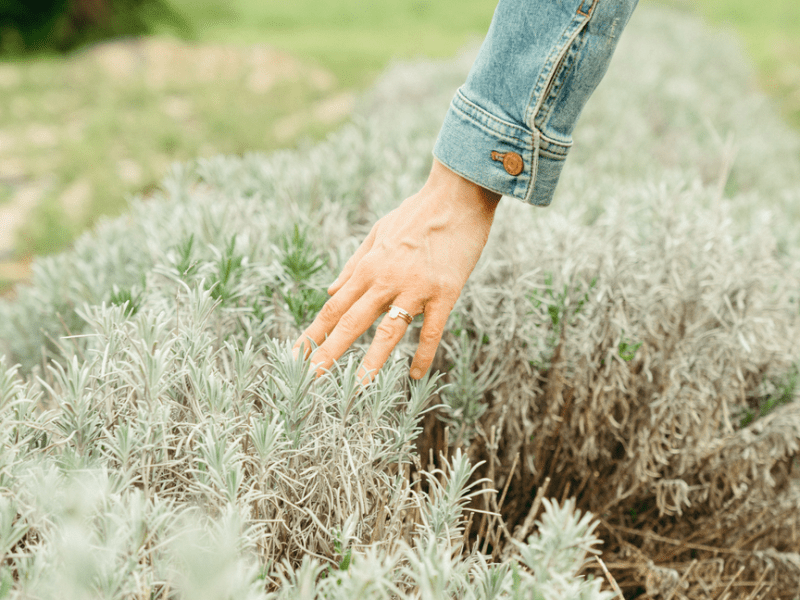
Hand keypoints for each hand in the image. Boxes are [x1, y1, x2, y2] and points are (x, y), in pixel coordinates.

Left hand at [292, 159, 500, 382]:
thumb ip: (354, 264)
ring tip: (358, 387)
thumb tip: (330, 289)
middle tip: (312, 377)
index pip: (335, 305)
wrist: (457, 196)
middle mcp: (387, 279)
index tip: (297, 353)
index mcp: (369, 266)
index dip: (315, 332)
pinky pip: (432, 331)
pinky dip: (423, 354)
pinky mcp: (445, 293)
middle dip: (329, 351)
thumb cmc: (417, 212)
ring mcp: (416, 288)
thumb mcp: (377, 232)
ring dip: (371, 360)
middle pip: (352, 321)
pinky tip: (415, 374)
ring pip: (389, 331)